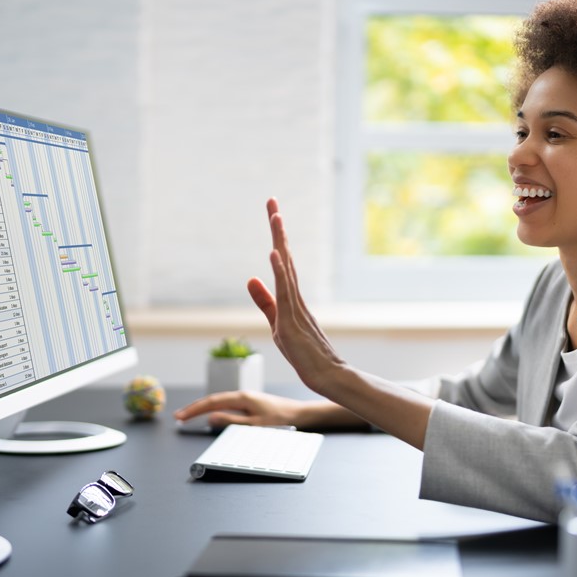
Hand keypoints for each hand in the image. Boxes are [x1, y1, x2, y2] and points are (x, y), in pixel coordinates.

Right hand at [175, 391, 311, 428]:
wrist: (299, 414)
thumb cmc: (281, 420)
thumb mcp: (254, 425)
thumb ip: (231, 421)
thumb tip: (210, 417)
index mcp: (242, 398)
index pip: (211, 402)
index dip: (194, 410)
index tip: (180, 417)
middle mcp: (242, 394)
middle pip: (212, 400)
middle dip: (194, 408)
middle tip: (178, 417)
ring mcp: (246, 397)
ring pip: (219, 401)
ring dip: (204, 408)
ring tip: (189, 415)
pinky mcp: (250, 402)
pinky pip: (227, 404)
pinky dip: (215, 408)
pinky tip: (212, 413)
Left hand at [247, 198, 344, 395]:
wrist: (326, 375)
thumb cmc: (305, 352)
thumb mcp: (277, 322)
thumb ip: (264, 301)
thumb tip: (250, 277)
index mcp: (291, 295)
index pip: (282, 259)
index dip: (276, 235)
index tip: (273, 211)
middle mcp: (295, 295)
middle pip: (285, 255)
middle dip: (277, 228)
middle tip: (272, 201)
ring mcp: (295, 306)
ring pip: (286, 268)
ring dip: (280, 242)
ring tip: (276, 216)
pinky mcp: (292, 321)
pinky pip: (285, 292)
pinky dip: (280, 272)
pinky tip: (274, 254)